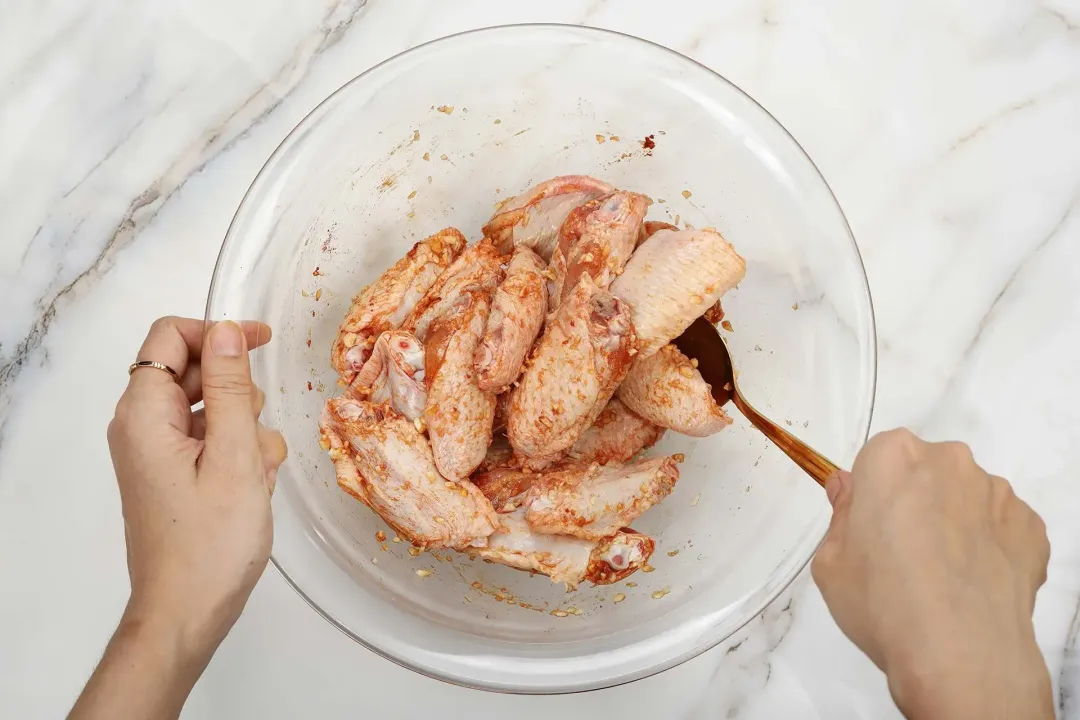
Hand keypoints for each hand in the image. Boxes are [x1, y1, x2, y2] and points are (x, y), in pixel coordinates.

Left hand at [107, 317, 286, 665]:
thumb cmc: (211, 541)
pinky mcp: (170, 476)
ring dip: (243, 425)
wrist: (185, 613)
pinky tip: (253, 486)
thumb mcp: (234, 456)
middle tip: (262, 426)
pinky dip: (235, 451)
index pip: (170, 337)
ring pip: (205, 408)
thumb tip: (227, 330)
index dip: (219, 331)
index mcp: (144, 414)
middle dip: (236, 389)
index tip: (264, 342)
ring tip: (259, 469)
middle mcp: (140, 427)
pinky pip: (206, 440)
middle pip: (189, 371)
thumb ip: (230, 388)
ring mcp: (154, 453)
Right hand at [813, 429, 1051, 718]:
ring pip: (965, 498)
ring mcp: (996, 494)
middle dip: (913, 502)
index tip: (867, 529)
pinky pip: (1001, 528)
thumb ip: (840, 515)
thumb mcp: (830, 562)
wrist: (960, 654)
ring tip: (941, 577)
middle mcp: (948, 462)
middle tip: (900, 555)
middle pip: (923, 472)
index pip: (875, 459)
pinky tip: (972, 585)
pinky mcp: (1030, 528)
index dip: (869, 495)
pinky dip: (988, 548)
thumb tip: (849, 491)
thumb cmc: (882, 601)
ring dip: (952, 523)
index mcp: (892, 457)